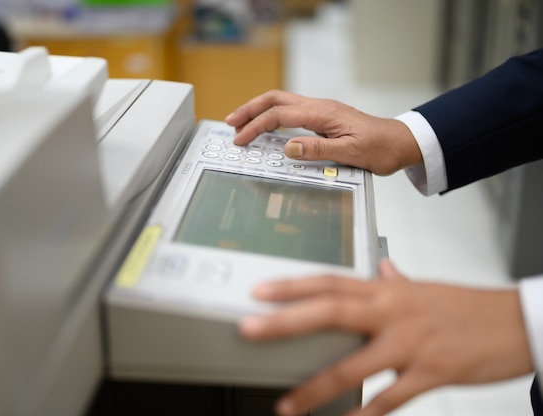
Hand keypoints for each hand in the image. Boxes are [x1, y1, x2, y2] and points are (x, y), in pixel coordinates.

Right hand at [225, 90, 421, 174]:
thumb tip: (288, 147)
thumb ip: (318, 149)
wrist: (400, 142)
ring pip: (282, 102)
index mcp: (323, 113)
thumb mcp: (351, 153)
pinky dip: (273, 116)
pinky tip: (267, 126)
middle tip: (230, 121)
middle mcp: (319, 107)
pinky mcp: (324, 118)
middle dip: (250, 109)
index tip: (240, 140)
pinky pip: (291, 112)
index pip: (280, 115)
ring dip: (259, 110)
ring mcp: (321, 111)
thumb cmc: (380, 148)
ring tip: (241, 122)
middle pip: (275, 99)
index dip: (256, 126)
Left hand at [239, 260, 532, 415]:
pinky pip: (389, 399)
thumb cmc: (468, 307)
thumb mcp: (426, 288)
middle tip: (249, 329)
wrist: (516, 323)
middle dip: (286, 321)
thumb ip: (399, 279)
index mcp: (387, 290)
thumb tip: (383, 266)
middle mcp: (392, 312)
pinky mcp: (430, 373)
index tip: (259, 291)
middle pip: (330, 311)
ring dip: (314, 387)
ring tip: (286, 404)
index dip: (292, 285)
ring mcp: (409, 344)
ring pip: (352, 364)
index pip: (330, 282)